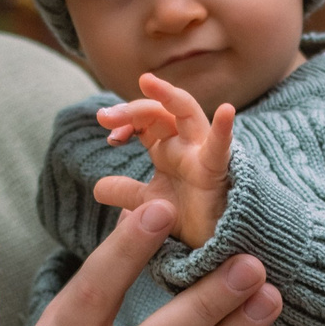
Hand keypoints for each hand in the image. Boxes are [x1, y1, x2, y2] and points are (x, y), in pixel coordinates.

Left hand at [94, 74, 235, 248]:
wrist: (209, 244)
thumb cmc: (187, 216)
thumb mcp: (147, 202)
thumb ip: (125, 191)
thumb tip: (98, 188)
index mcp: (166, 148)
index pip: (144, 121)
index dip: (125, 121)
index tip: (111, 138)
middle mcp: (183, 145)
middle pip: (158, 112)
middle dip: (131, 110)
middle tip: (103, 116)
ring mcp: (200, 154)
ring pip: (188, 113)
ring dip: (169, 96)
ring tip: (147, 81)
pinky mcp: (216, 171)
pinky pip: (220, 148)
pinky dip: (223, 129)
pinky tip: (226, 110)